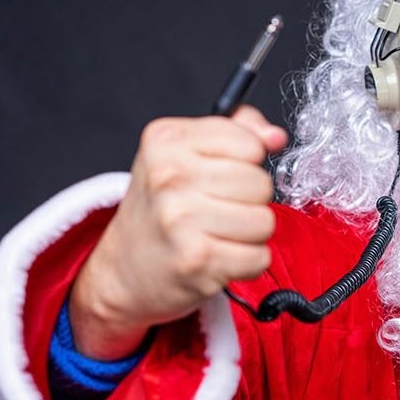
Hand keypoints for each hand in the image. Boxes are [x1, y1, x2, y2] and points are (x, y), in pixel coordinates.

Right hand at [68, 106, 287, 359]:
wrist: (123, 267)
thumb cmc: (160, 208)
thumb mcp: (185, 153)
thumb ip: (237, 132)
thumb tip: (275, 137)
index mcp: (166, 141)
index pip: (250, 143)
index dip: (248, 162)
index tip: (223, 174)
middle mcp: (169, 177)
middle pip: (261, 184)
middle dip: (250, 200)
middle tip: (219, 209)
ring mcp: (181, 219)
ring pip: (264, 221)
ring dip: (251, 234)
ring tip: (220, 233)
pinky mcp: (196, 259)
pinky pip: (258, 257)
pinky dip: (247, 262)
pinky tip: (220, 256)